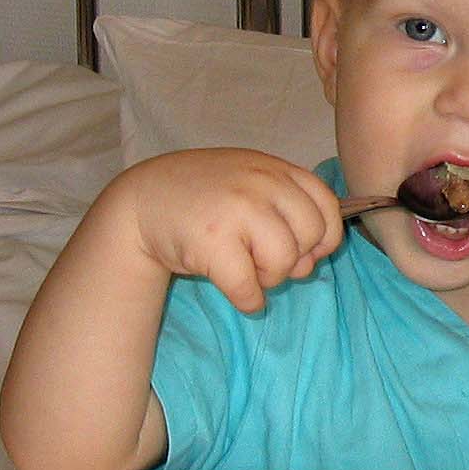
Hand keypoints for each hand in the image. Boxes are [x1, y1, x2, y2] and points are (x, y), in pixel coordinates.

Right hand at [117, 147, 343, 313]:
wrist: (142, 200)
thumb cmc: (203, 197)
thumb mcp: (250, 183)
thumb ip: (285, 209)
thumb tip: (310, 263)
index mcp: (275, 169)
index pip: (326, 206)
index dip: (322, 237)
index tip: (303, 250)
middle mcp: (260, 184)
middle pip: (310, 236)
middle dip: (294, 259)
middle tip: (264, 260)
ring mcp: (237, 211)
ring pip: (283, 262)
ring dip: (269, 279)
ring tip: (246, 270)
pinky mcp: (213, 242)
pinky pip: (249, 288)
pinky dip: (248, 300)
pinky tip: (235, 290)